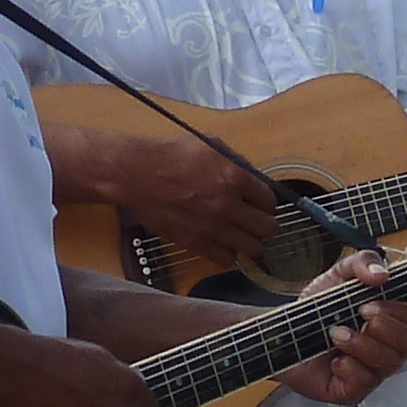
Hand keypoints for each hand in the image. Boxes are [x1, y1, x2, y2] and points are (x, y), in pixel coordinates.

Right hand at [106, 133, 280, 270]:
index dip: (266, 202)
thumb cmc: (170, 156)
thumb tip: (254, 179)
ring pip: (252, 248)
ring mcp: (212, 227)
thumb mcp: (211, 145)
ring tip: (241, 235)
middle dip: (265, 224)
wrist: (136, 174)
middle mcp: (228, 205)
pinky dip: (229, 254)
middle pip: (268, 228)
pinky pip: (227, 260)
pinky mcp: (195, 243)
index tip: (259, 203)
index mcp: (235, 178)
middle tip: (255, 221)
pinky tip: (222, 243)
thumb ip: (237, 164)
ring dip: (250, 242)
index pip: (269, 201)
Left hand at [273, 249, 406, 404]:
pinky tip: (334, 359)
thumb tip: (382, 273)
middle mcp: (387, 347)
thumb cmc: (317, 309)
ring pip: (390, 362)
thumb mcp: (339, 274)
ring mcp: (373, 370)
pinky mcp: (354, 389)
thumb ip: (363, 263)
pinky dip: (349, 366)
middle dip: (385, 327)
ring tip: (336, 333)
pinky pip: (366, 382)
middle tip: (358, 315)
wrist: (284, 331)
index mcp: (391, 320)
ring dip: (362, 344)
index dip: (400, 311)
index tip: (371, 303)